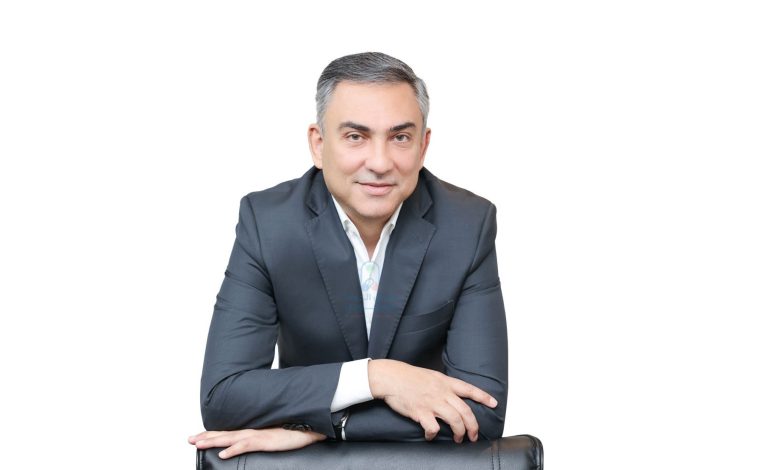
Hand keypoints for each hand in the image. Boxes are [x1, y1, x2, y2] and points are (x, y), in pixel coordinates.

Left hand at [188, 427, 326, 458]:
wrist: (308, 426)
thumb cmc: (293, 432)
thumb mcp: (273, 437)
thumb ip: (261, 440)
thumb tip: (253, 443)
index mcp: (253, 430)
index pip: (228, 432)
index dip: (212, 434)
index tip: (197, 436)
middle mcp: (252, 431)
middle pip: (224, 434)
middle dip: (206, 437)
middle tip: (189, 440)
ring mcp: (258, 435)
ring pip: (230, 438)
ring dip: (213, 441)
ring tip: (198, 444)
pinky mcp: (265, 441)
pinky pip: (246, 445)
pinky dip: (233, 449)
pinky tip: (222, 454)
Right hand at [368, 359, 497, 442]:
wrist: (390, 377)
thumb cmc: (408, 377)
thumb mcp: (431, 375)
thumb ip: (443, 385)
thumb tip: (452, 395)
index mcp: (445, 382)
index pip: (469, 389)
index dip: (483, 397)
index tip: (494, 403)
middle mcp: (442, 393)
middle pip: (466, 411)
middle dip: (473, 426)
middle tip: (474, 436)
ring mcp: (432, 403)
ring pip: (455, 421)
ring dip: (460, 433)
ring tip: (458, 439)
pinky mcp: (421, 412)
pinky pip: (433, 428)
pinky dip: (434, 435)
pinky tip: (430, 436)